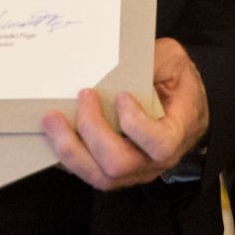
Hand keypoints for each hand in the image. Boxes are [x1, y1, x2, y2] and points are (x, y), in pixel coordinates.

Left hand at [42, 37, 208, 189]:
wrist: (181, 109)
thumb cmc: (178, 85)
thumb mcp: (174, 61)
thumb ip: (155, 60)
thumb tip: (124, 57)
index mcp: (176, 134)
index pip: (160, 145)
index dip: (137, 125)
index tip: (122, 96)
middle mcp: (153, 161)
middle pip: (120, 164)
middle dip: (93, 132)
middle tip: (84, 97)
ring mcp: (132, 171)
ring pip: (99, 176)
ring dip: (71, 148)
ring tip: (53, 119)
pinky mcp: (111, 171)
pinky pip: (86, 172)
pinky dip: (65, 156)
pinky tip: (53, 134)